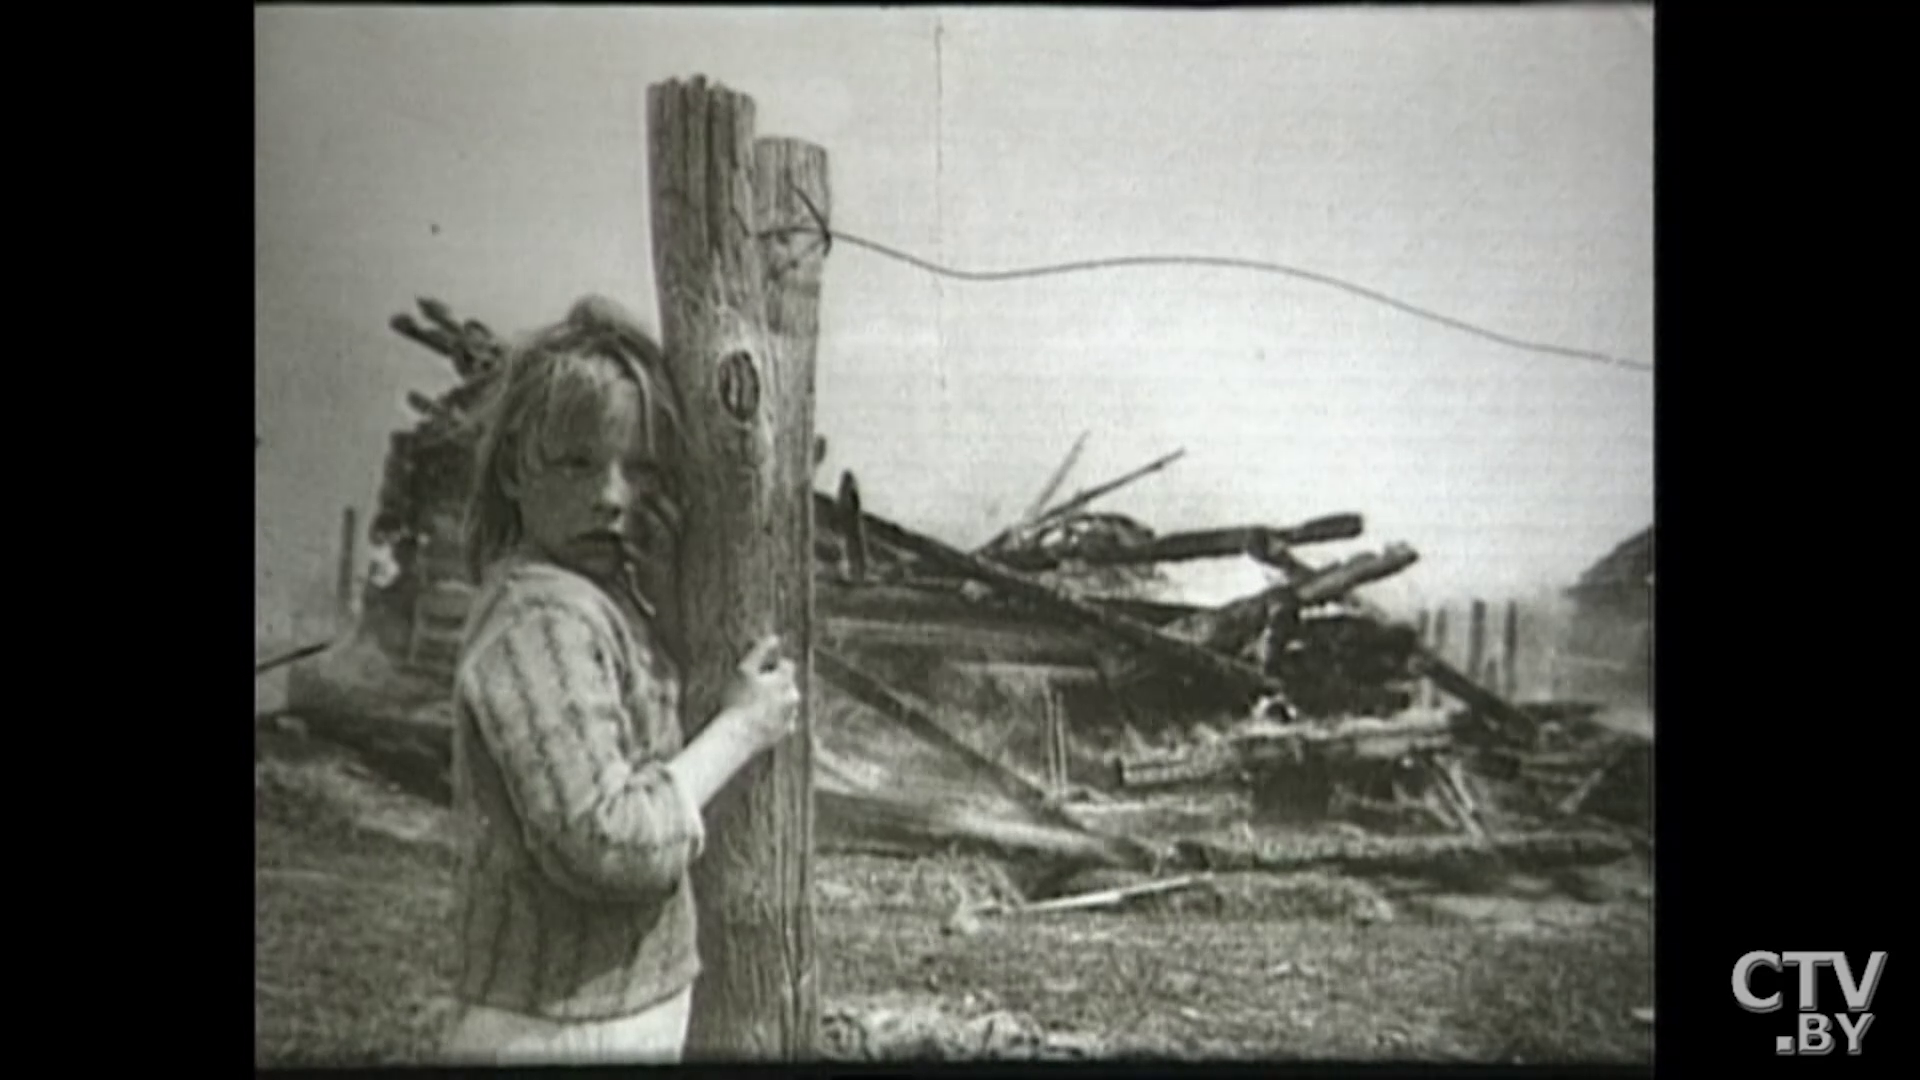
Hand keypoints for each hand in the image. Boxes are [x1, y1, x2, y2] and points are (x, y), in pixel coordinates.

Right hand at [720, 634, 800, 753]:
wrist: (739, 735)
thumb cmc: (738, 700)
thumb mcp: (745, 670)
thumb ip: (761, 650)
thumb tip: (775, 637)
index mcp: (786, 679)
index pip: (786, 665)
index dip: (771, 666)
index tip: (756, 674)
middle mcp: (793, 696)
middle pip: (786, 683)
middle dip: (774, 684)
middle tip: (752, 691)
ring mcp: (791, 715)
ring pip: (785, 702)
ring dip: (774, 701)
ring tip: (752, 707)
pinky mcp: (786, 731)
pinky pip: (782, 719)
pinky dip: (774, 718)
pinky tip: (758, 719)